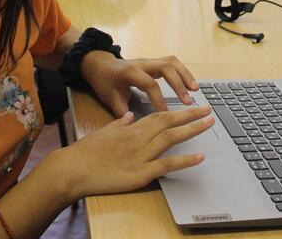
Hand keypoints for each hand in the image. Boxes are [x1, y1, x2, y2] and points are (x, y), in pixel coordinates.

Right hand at [62, 106, 213, 196]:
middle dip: (191, 115)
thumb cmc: (85, 153)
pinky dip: (185, 160)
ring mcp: (141, 155)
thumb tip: (130, 117)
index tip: (191, 107)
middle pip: (169, 122)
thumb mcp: (104, 132)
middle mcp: (139, 138)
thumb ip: (119, 124)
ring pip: (172, 138)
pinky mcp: (141, 173)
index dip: (178, 111)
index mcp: (131, 129)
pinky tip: (200, 157)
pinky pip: (167, 164)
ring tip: (209, 124)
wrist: (73, 169)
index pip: (159, 116)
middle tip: (208, 110)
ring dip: (192, 130)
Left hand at [80, 52, 199, 116]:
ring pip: (172, 62)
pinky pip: (172, 63)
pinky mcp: (154, 62)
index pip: (149, 84)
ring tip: (195, 90)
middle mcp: (142, 63)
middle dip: (178, 84)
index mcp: (130, 72)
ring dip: (185, 75)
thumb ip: (121, 110)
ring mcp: (149, 61)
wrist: (100, 64)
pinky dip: (183, 72)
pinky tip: (190, 84)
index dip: (158, 99)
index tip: (165, 114)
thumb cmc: (104, 81)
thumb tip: (133, 124)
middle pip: (165, 67)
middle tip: (187, 101)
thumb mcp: (108, 96)